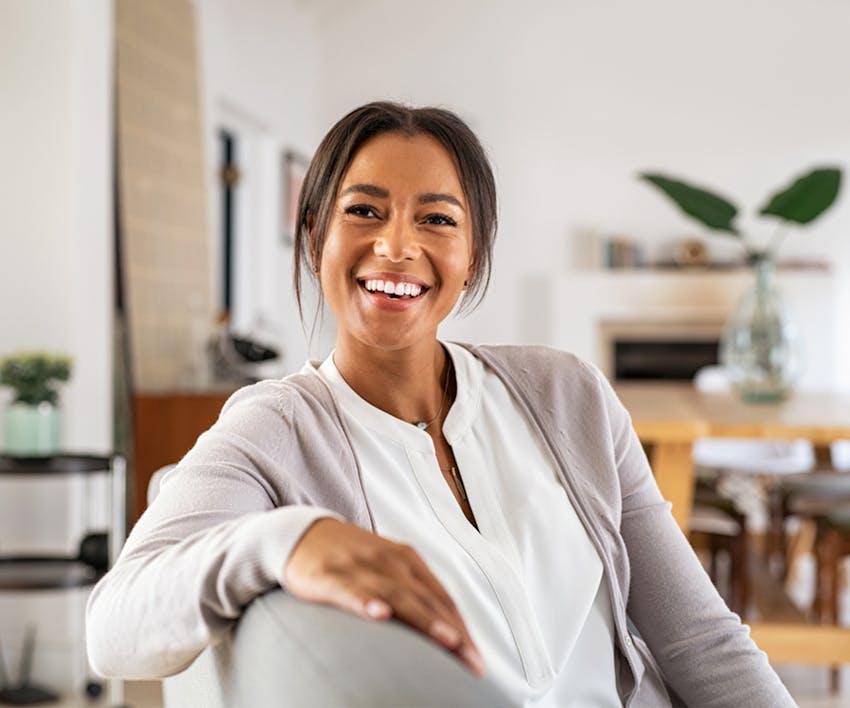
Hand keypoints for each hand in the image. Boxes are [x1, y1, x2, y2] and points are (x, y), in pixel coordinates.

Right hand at [284, 517, 484, 676]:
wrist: (302, 534)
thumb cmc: (352, 560)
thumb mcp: (386, 571)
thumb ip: (412, 596)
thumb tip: (444, 633)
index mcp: (407, 560)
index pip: (442, 598)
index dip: (462, 628)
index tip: (477, 660)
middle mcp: (389, 561)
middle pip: (427, 600)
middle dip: (454, 631)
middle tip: (473, 661)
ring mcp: (361, 566)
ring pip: (398, 596)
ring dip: (424, 619)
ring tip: (447, 640)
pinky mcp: (330, 575)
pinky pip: (351, 590)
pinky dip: (366, 601)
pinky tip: (379, 614)